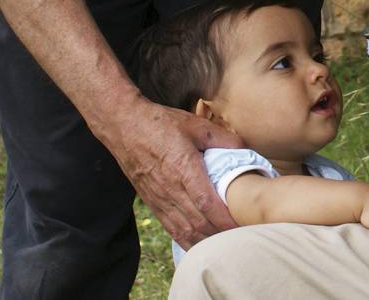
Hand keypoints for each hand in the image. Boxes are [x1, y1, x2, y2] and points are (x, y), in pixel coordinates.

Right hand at [98, 97, 242, 248]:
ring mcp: (159, 198)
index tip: (242, 224)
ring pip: (184, 230)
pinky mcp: (151, 203)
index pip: (206, 203)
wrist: (123, 126)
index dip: (224, 218)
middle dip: (220, 233)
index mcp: (183, 169)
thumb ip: (223, 138)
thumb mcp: (196, 125)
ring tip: (225, 243)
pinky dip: (187, 239)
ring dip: (205, 240)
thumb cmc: (160, 123)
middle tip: (241, 235)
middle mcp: (170, 189)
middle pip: (198, 222)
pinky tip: (200, 243)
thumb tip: (245, 149)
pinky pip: (171, 228)